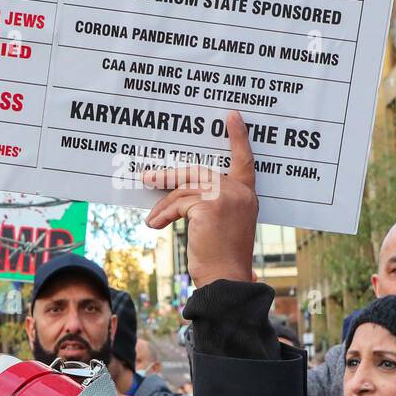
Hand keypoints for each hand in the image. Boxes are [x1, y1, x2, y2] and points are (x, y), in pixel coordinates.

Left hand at [143, 110, 256, 288]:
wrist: (226, 280)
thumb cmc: (222, 257)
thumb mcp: (222, 225)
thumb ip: (212, 203)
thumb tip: (179, 192)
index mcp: (247, 195)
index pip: (245, 160)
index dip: (239, 138)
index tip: (232, 116)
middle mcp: (240, 192)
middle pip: (199, 172)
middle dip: (170, 176)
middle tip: (148, 177)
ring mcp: (226, 197)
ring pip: (185, 188)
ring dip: (163, 203)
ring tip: (151, 218)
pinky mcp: (210, 205)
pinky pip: (179, 203)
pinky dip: (164, 214)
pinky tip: (155, 225)